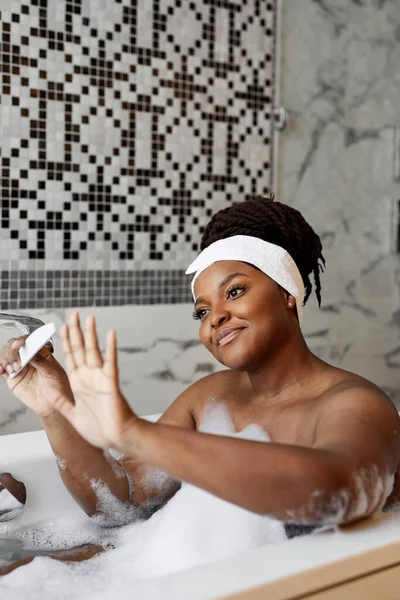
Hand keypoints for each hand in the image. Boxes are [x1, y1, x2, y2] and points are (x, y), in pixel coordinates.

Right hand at [0, 335, 73, 418]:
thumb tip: (30, 352)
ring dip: (6, 359)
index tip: (19, 343)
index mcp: (41, 352)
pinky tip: (2, 369)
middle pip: (13, 345)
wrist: (52, 405)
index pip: (29, 340)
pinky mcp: (12, 377)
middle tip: (18, 362)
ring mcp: (20, 366)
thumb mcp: (53, 372)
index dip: (22, 339)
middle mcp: (29, 357)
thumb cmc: (58, 387)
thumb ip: (41, 361)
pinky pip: (2, 368)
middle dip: (12, 351)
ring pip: (6, 354)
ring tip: (14, 369)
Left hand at [54, 312, 136, 448]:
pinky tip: (110, 334)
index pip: (70, 356)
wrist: (116, 438)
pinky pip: (110, 362)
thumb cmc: (99, 429)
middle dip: (76, 331)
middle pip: (80, 349)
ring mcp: (100, 378)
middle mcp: (89, 376)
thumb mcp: (72, 414)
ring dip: (91, 334)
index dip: (66, 341)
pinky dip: (111, 348)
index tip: (62, 326)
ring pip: (93, 351)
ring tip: (89, 318)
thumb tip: (47, 390)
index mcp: (78, 382)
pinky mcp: (110, 382)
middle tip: (73, 313)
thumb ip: (60, 401)